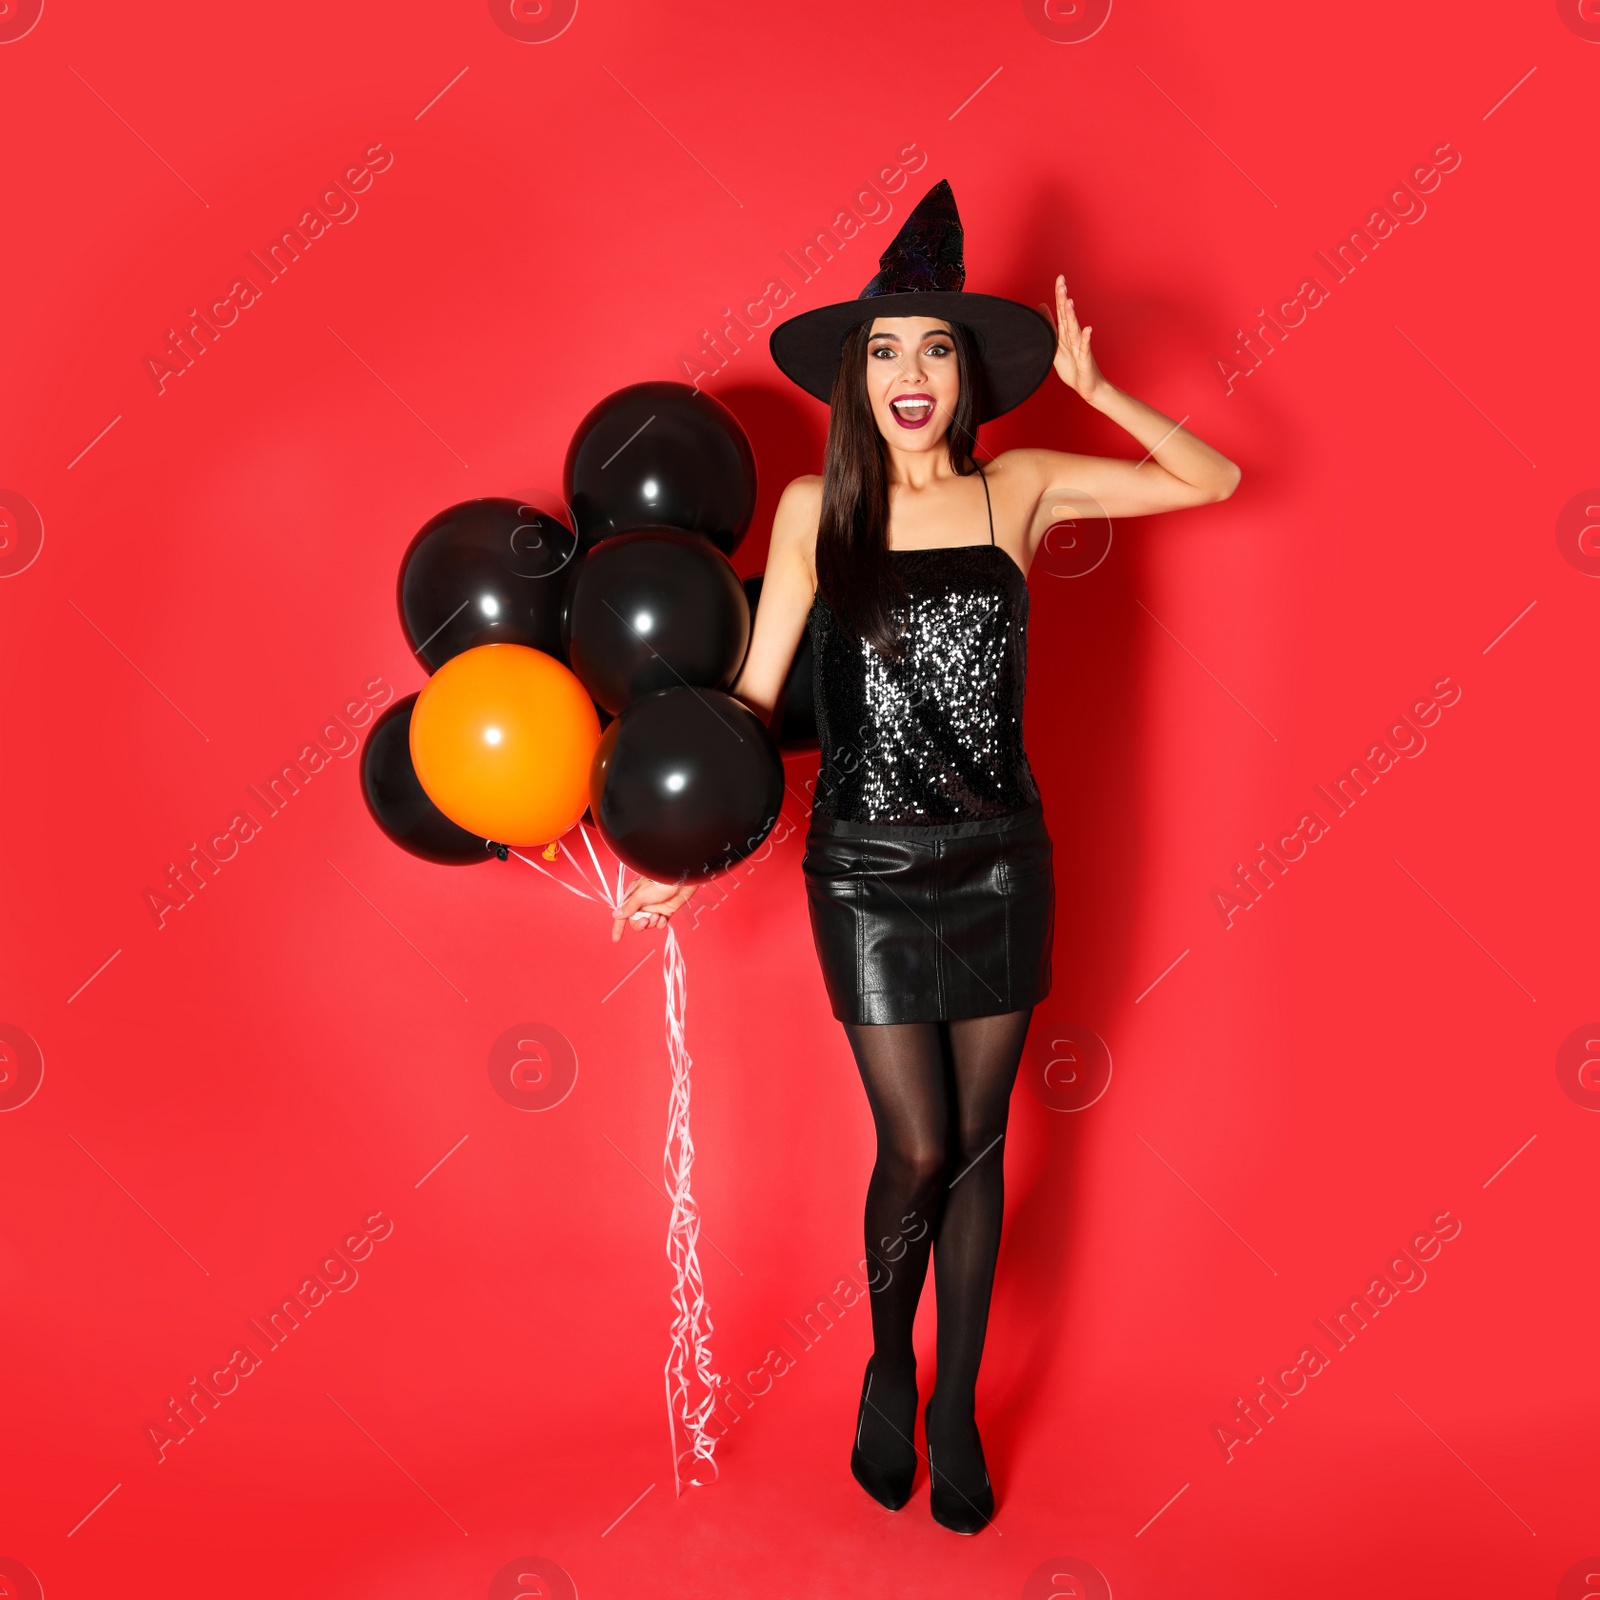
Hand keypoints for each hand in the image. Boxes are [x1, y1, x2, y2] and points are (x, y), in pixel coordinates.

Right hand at [611, 875, 697, 941]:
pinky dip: (661, 924)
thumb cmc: (659, 884)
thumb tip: (616, 915)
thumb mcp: (641, 896)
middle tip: (645, 922)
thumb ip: (629, 907)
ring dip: (652, 923)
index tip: (616, 939)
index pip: (622, 914)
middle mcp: (642, 904)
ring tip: (657, 916)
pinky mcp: (665, 912)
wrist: (681, 880)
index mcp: (633, 897)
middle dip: (640, 924)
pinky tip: (664, 918)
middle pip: (635, 921)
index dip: (618, 927)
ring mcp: (654, 908)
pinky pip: (659, 924)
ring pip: (648, 924)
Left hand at [1038, 275, 1106, 403]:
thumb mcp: (1056, 344)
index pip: (1062, 311)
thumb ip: (1050, 325)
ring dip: (1072, 316)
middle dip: (1064, 300)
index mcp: (1065, 333)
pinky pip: (1085, 349)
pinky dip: (1086, 339)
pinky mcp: (1085, 360)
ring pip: (1075, 330)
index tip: (1060, 278)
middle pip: (1067, 316)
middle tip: (1062, 283)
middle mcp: (1074, 337)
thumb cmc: (1072, 366)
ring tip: (1069, 302)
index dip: (1060, 295)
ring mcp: (1080, 347)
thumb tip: (1041, 306)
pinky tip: (1088, 330)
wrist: (1087, 386)